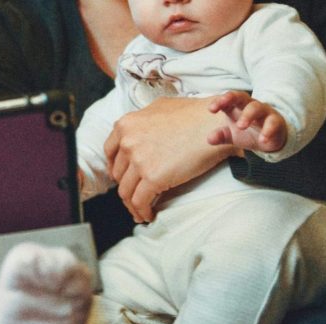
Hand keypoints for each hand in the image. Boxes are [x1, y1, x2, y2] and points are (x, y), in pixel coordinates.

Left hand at [104, 96, 237, 222]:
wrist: (215, 123)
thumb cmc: (195, 114)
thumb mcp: (161, 107)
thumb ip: (145, 120)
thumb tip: (142, 130)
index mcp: (126, 125)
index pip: (110, 152)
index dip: (116, 167)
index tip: (122, 176)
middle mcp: (128, 142)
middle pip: (119, 174)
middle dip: (127, 186)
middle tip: (135, 195)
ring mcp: (138, 160)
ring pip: (126, 191)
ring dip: (132, 204)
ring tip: (140, 211)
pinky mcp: (153, 177)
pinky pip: (140, 201)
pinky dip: (142, 211)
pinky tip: (149, 215)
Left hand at [207, 91, 286, 152]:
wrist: (270, 139)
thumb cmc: (248, 132)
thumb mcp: (232, 135)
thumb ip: (221, 136)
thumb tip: (209, 139)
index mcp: (237, 106)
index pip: (228, 99)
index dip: (220, 101)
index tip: (211, 109)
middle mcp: (250, 106)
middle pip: (242, 97)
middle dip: (232, 99)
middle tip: (222, 108)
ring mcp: (264, 112)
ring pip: (256, 107)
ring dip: (248, 115)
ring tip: (241, 126)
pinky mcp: (276, 122)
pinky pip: (272, 123)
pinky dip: (267, 130)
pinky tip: (262, 139)